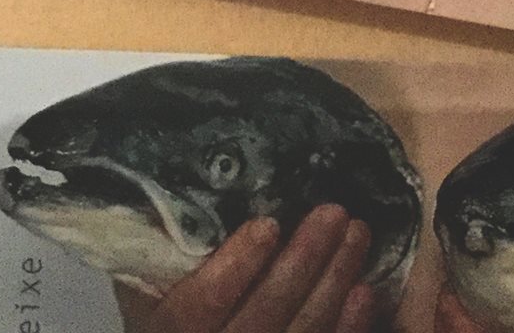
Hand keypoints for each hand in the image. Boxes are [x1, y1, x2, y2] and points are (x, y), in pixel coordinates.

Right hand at [125, 208, 381, 332]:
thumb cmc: (170, 312)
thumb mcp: (148, 291)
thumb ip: (158, 252)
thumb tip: (164, 195)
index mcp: (169, 329)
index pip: (200, 305)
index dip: (235, 267)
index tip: (268, 224)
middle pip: (262, 317)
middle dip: (302, 263)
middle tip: (333, 213)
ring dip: (333, 283)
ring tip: (357, 233)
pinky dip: (347, 326)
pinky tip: (365, 290)